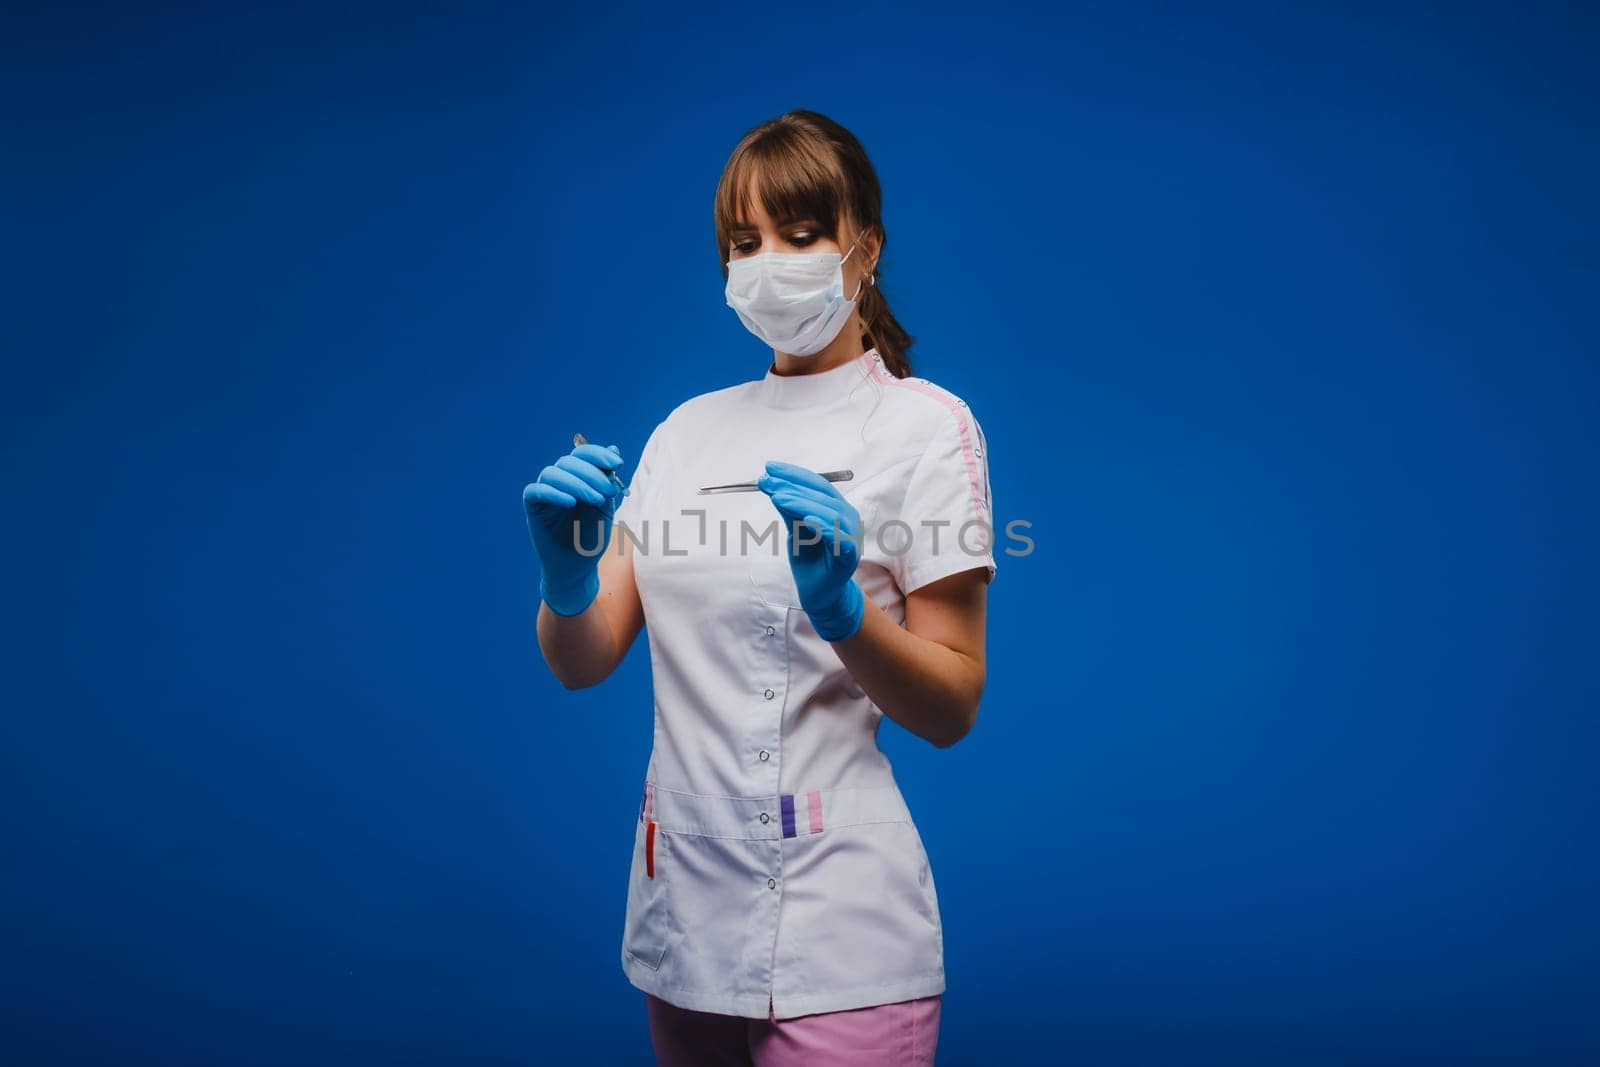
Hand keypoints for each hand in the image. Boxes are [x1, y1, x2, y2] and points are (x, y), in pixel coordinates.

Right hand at [523, 441, 624, 615]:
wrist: (579, 567)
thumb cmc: (592, 536)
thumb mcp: (605, 506)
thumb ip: (607, 480)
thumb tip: (614, 448)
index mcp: (577, 477)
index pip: (582, 454)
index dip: (598, 454)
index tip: (618, 463)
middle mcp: (559, 481)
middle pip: (568, 462)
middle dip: (592, 473)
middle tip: (609, 491)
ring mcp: (545, 493)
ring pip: (552, 473)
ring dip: (577, 483)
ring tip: (596, 500)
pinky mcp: (533, 508)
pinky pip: (535, 492)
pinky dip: (552, 492)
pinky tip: (570, 502)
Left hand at [757, 460, 865, 641]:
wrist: (819, 594)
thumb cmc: (810, 560)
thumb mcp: (794, 529)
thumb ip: (789, 509)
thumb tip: (772, 484)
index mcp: (836, 509)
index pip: (817, 484)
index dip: (793, 474)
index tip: (769, 468)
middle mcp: (847, 519)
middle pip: (823, 495)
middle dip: (793, 485)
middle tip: (768, 481)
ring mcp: (850, 537)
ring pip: (830, 513)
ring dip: (803, 503)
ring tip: (779, 498)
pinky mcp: (848, 557)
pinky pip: (839, 539)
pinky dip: (825, 527)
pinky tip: (808, 520)